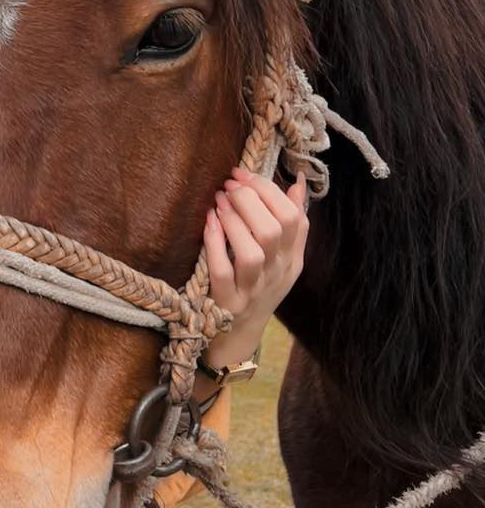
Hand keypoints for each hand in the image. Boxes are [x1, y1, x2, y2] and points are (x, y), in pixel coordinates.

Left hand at [200, 168, 308, 369]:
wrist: (238, 333)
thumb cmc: (259, 285)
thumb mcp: (283, 257)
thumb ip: (294, 222)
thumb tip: (299, 183)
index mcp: (292, 259)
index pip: (293, 218)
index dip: (269, 191)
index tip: (243, 174)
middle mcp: (276, 274)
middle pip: (273, 232)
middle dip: (250, 201)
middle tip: (228, 185)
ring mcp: (252, 290)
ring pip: (251, 253)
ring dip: (234, 221)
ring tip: (219, 200)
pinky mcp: (227, 303)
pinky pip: (222, 272)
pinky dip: (215, 244)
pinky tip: (208, 223)